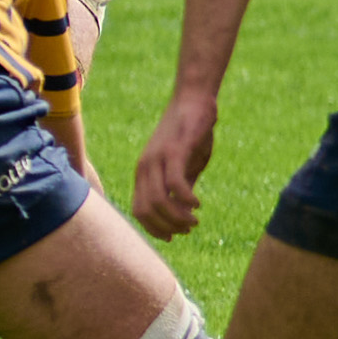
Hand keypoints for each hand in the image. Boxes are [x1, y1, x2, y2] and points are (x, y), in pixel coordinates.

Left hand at [133, 92, 217, 238]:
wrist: (193, 102)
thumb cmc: (190, 135)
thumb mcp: (183, 166)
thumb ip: (178, 188)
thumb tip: (180, 213)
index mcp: (144, 173)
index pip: (139, 210)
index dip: (154, 229)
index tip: (174, 236)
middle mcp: (145, 168)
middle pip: (147, 210)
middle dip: (168, 228)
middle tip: (189, 228)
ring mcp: (157, 159)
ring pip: (159, 201)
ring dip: (178, 218)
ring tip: (194, 221)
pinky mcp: (174, 151)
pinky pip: (175, 183)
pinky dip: (186, 200)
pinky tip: (198, 204)